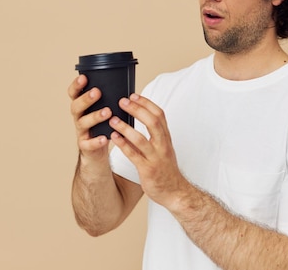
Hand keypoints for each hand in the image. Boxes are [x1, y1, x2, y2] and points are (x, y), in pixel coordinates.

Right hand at [68, 75, 111, 160]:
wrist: (96, 151)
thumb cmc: (102, 126)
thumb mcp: (103, 109)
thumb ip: (109, 99)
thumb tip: (127, 83)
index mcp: (82, 106)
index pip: (74, 94)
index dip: (76, 86)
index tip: (84, 77)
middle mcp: (79, 117)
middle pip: (76, 107)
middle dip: (86, 99)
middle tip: (96, 92)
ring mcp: (81, 132)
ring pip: (83, 123)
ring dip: (94, 117)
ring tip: (107, 112)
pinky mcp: (86, 146)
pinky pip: (88, 143)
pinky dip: (96, 141)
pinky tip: (104, 138)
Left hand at [109, 94, 189, 208]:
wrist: (175, 192)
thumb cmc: (166, 169)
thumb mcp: (164, 148)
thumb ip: (155, 134)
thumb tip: (142, 117)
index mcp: (166, 138)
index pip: (159, 115)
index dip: (146, 103)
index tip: (134, 95)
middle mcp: (163, 145)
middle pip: (152, 121)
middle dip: (137, 109)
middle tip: (122, 101)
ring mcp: (156, 157)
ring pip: (140, 138)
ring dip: (125, 127)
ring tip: (112, 119)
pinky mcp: (147, 169)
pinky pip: (133, 155)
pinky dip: (123, 145)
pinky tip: (114, 137)